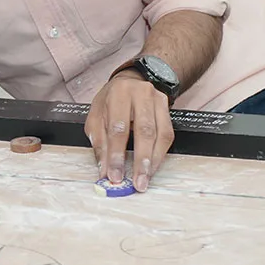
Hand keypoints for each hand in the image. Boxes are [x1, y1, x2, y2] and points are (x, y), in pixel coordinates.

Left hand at [84, 70, 173, 192]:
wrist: (131, 81)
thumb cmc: (111, 101)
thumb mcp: (96, 116)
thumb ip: (100, 143)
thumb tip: (105, 171)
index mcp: (118, 93)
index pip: (118, 128)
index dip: (117, 155)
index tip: (115, 175)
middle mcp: (141, 94)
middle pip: (143, 131)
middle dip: (140, 161)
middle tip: (137, 183)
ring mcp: (157, 100)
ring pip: (160, 134)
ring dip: (152, 161)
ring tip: (145, 179)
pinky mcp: (168, 108)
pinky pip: (168, 135)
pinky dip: (160, 154)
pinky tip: (152, 167)